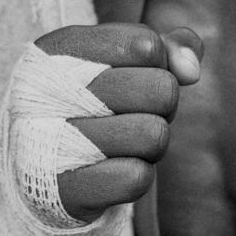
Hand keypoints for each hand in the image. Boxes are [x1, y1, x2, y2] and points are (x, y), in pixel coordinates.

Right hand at [33, 22, 202, 221]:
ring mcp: (51, 141)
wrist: (44, 167)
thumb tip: (191, 69)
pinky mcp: (62, 190)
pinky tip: (110, 169)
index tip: (136, 74)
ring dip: (150, 142)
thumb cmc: (96, 102)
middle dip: (163, 104)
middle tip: (136, 112)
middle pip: (161, 89)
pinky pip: (137, 178)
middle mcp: (48, 89)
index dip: (159, 63)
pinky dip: (135, 175)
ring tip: (123, 141)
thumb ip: (169, 47)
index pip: (147, 45)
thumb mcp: (126, 60)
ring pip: (154, 135)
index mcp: (61, 48)